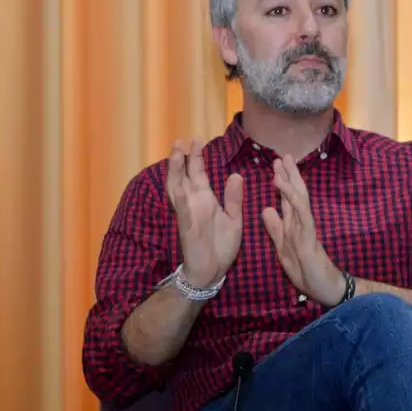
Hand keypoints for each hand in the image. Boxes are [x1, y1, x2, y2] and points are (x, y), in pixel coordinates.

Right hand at [166, 138, 242, 286]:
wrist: (213, 271)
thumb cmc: (221, 245)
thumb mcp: (234, 219)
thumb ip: (233, 198)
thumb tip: (236, 175)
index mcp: (206, 200)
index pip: (198, 174)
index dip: (196, 157)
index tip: (196, 139)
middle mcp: (194, 204)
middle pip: (184, 177)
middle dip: (182, 159)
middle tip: (181, 140)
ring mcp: (188, 215)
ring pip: (177, 189)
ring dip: (175, 173)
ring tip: (175, 155)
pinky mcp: (188, 229)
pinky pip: (184, 213)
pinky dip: (182, 201)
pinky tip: (181, 189)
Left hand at [261, 155, 345, 306]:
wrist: (322, 288)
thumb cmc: (305, 270)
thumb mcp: (282, 247)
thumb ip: (275, 228)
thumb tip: (265, 209)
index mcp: (294, 224)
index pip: (287, 199)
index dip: (282, 182)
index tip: (275, 166)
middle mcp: (301, 222)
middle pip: (295, 193)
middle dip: (289, 174)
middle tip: (282, 155)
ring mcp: (306, 227)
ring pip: (298, 199)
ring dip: (290, 182)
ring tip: (282, 165)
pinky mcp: (309, 236)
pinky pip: (302, 214)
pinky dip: (293, 200)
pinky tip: (287, 189)